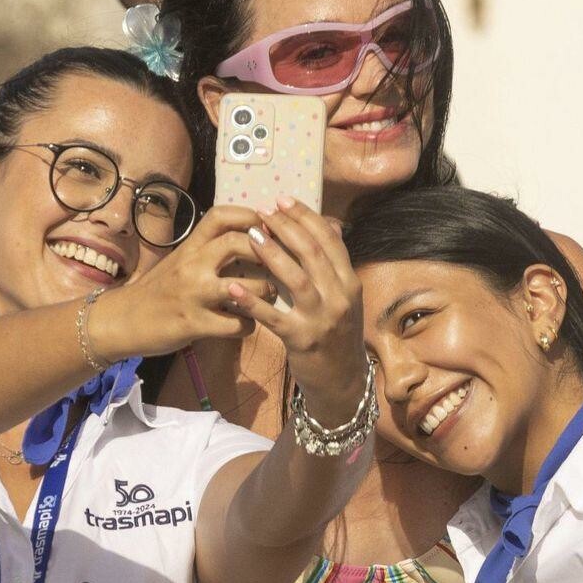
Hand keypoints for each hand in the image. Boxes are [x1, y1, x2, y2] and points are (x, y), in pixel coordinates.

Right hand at [96, 205, 272, 359]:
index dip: (249, 216)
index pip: (221, 216)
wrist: (124, 320)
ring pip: (245, 287)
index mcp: (189, 246)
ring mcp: (194, 295)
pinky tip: (248, 323)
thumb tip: (244, 236)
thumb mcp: (179, 260)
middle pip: (238, 244)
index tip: (267, 226)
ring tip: (268, 296)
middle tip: (279, 262)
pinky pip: (237, 324)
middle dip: (266, 252)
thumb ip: (206, 248)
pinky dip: (249, 324)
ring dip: (265, 292)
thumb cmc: (157, 290)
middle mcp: (192, 265)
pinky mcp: (195, 324)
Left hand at [228, 200, 367, 426]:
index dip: (305, 217)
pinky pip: (273, 317)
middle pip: (312, 252)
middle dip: (286, 227)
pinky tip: (232, 287)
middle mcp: (340, 298)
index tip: (282, 200)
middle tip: (262, 212)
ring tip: (250, 236)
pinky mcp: (301, 340)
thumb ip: (334, 266)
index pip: (329, 240)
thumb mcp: (344, 298)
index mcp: (350, 283)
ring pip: (295, 278)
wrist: (341, 382)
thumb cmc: (336, 335)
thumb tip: (328, 225)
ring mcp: (322, 319)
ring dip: (271, 254)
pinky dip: (252, 300)